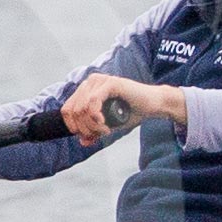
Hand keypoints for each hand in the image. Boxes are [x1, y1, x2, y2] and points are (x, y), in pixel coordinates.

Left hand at [60, 75, 184, 146]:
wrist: (154, 105)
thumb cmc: (132, 112)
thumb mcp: (108, 125)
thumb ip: (94, 132)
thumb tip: (82, 141)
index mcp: (86, 89)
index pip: (67, 110)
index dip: (74, 127)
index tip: (88, 136)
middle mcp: (90, 82)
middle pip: (73, 111)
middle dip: (84, 128)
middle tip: (99, 135)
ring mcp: (100, 80)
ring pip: (82, 108)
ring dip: (91, 125)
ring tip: (105, 131)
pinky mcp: (110, 83)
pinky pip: (93, 102)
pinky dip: (96, 118)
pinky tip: (105, 125)